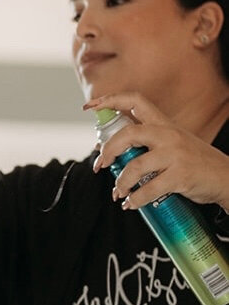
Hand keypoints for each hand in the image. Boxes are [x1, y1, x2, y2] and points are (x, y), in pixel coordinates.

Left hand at [86, 93, 228, 211]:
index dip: (109, 100)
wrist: (226, 178)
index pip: (135, 100)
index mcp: (164, 123)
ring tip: (118, 192)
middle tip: (101, 164)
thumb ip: (148, 141)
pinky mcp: (180, 176)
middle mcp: (168, 134)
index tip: (89, 107)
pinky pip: (149, 190)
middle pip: (127, 134)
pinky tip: (132, 204)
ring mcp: (175, 155)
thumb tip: (111, 150)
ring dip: (120, 183)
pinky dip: (135, 200)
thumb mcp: (173, 142)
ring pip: (134, 167)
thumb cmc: (194, 162)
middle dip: (108, 150)